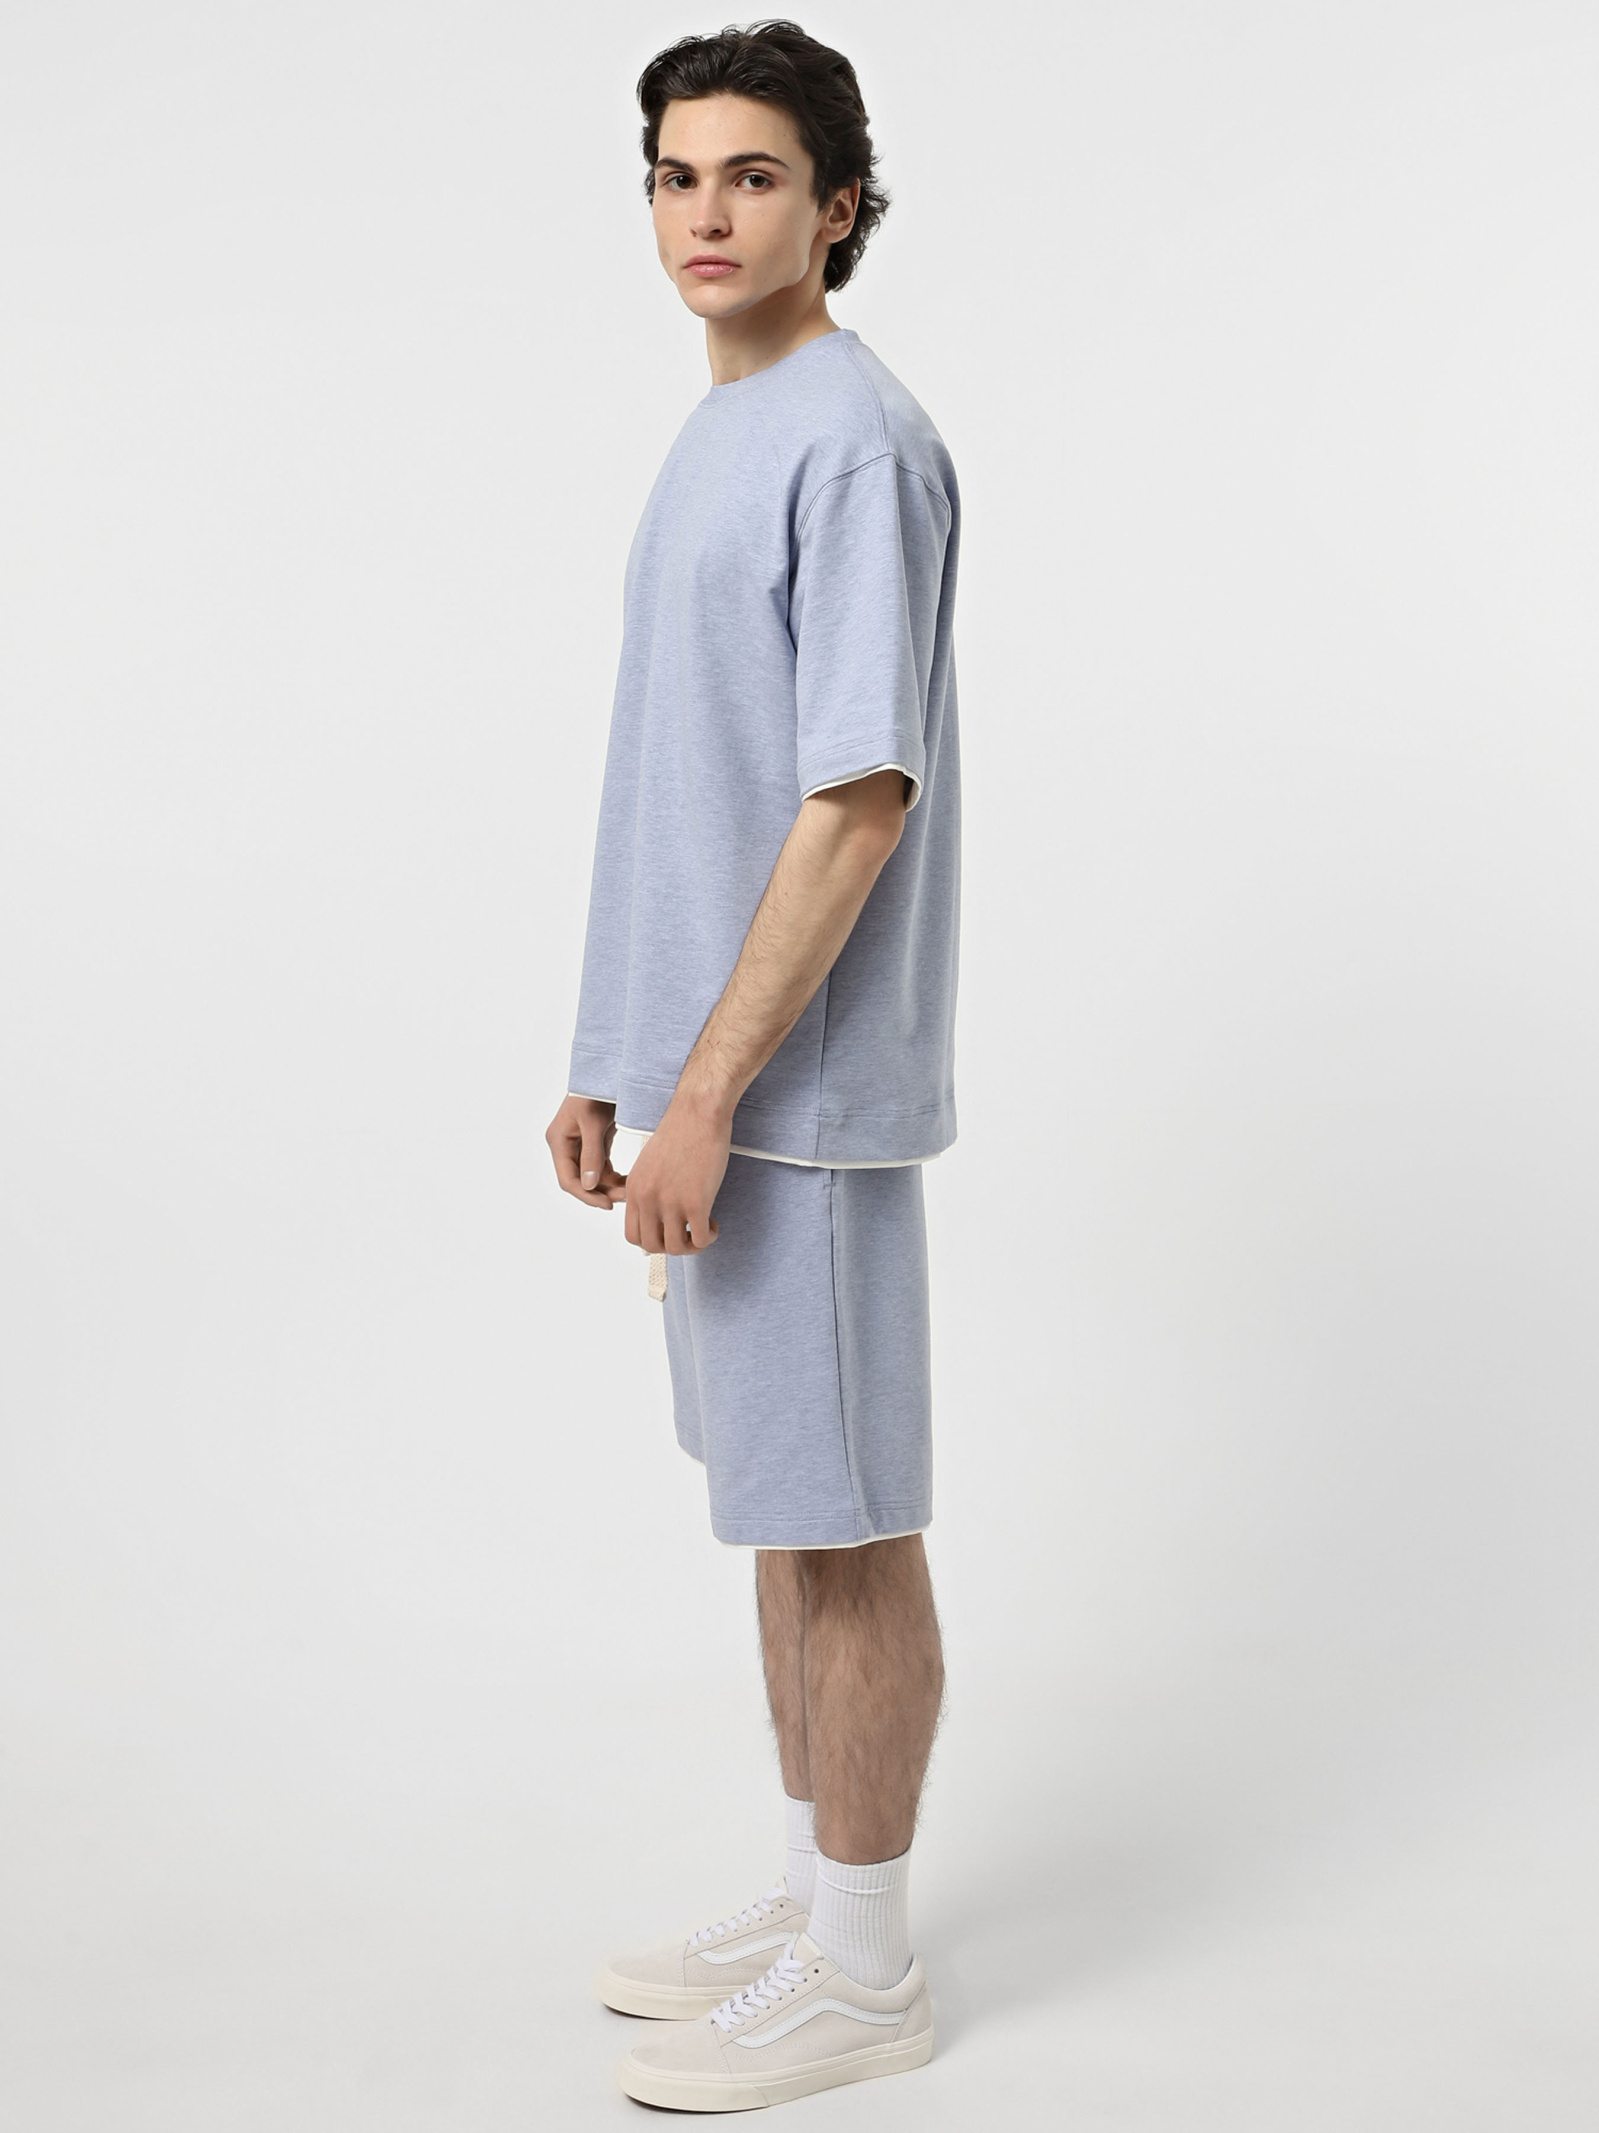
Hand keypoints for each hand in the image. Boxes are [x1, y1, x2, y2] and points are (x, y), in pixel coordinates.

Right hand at [545, 1094, 626, 1208]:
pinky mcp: (593, 1142)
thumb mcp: (594, 1123)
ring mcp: (579, 1145)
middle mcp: (565, 1145)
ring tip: (630, 1191)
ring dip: (609, 1186)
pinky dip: (613, 1176)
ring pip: (592, 1176)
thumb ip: (591, 1154)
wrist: (609, 1072)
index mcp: (558, 1141)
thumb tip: (588, 1185)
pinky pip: (601, 1166)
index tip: (607, 1204)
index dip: (586, 1195)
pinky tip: (627, 1181)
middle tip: (625, 1199)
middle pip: (580, 1180)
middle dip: (601, 1192)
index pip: (568, 1180)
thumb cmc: (596, 1092)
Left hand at [623, 1092, 729, 1255]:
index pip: (632, 1235)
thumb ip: (648, 1188)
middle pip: (651, 1246)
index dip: (652, 1241)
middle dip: (671, 1247)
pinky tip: (714, 1224)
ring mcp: (671, 1202)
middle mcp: (648, 1198)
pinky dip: (709, 1238)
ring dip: (692, 1246)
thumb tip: (657, 1214)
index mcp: (634, 1189)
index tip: (668, 1232)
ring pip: (676, 1247)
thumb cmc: (680, 1131)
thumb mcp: (650, 1162)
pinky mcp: (696, 1202)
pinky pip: (701, 1238)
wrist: (698, 1112)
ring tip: (703, 1229)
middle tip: (687, 1234)